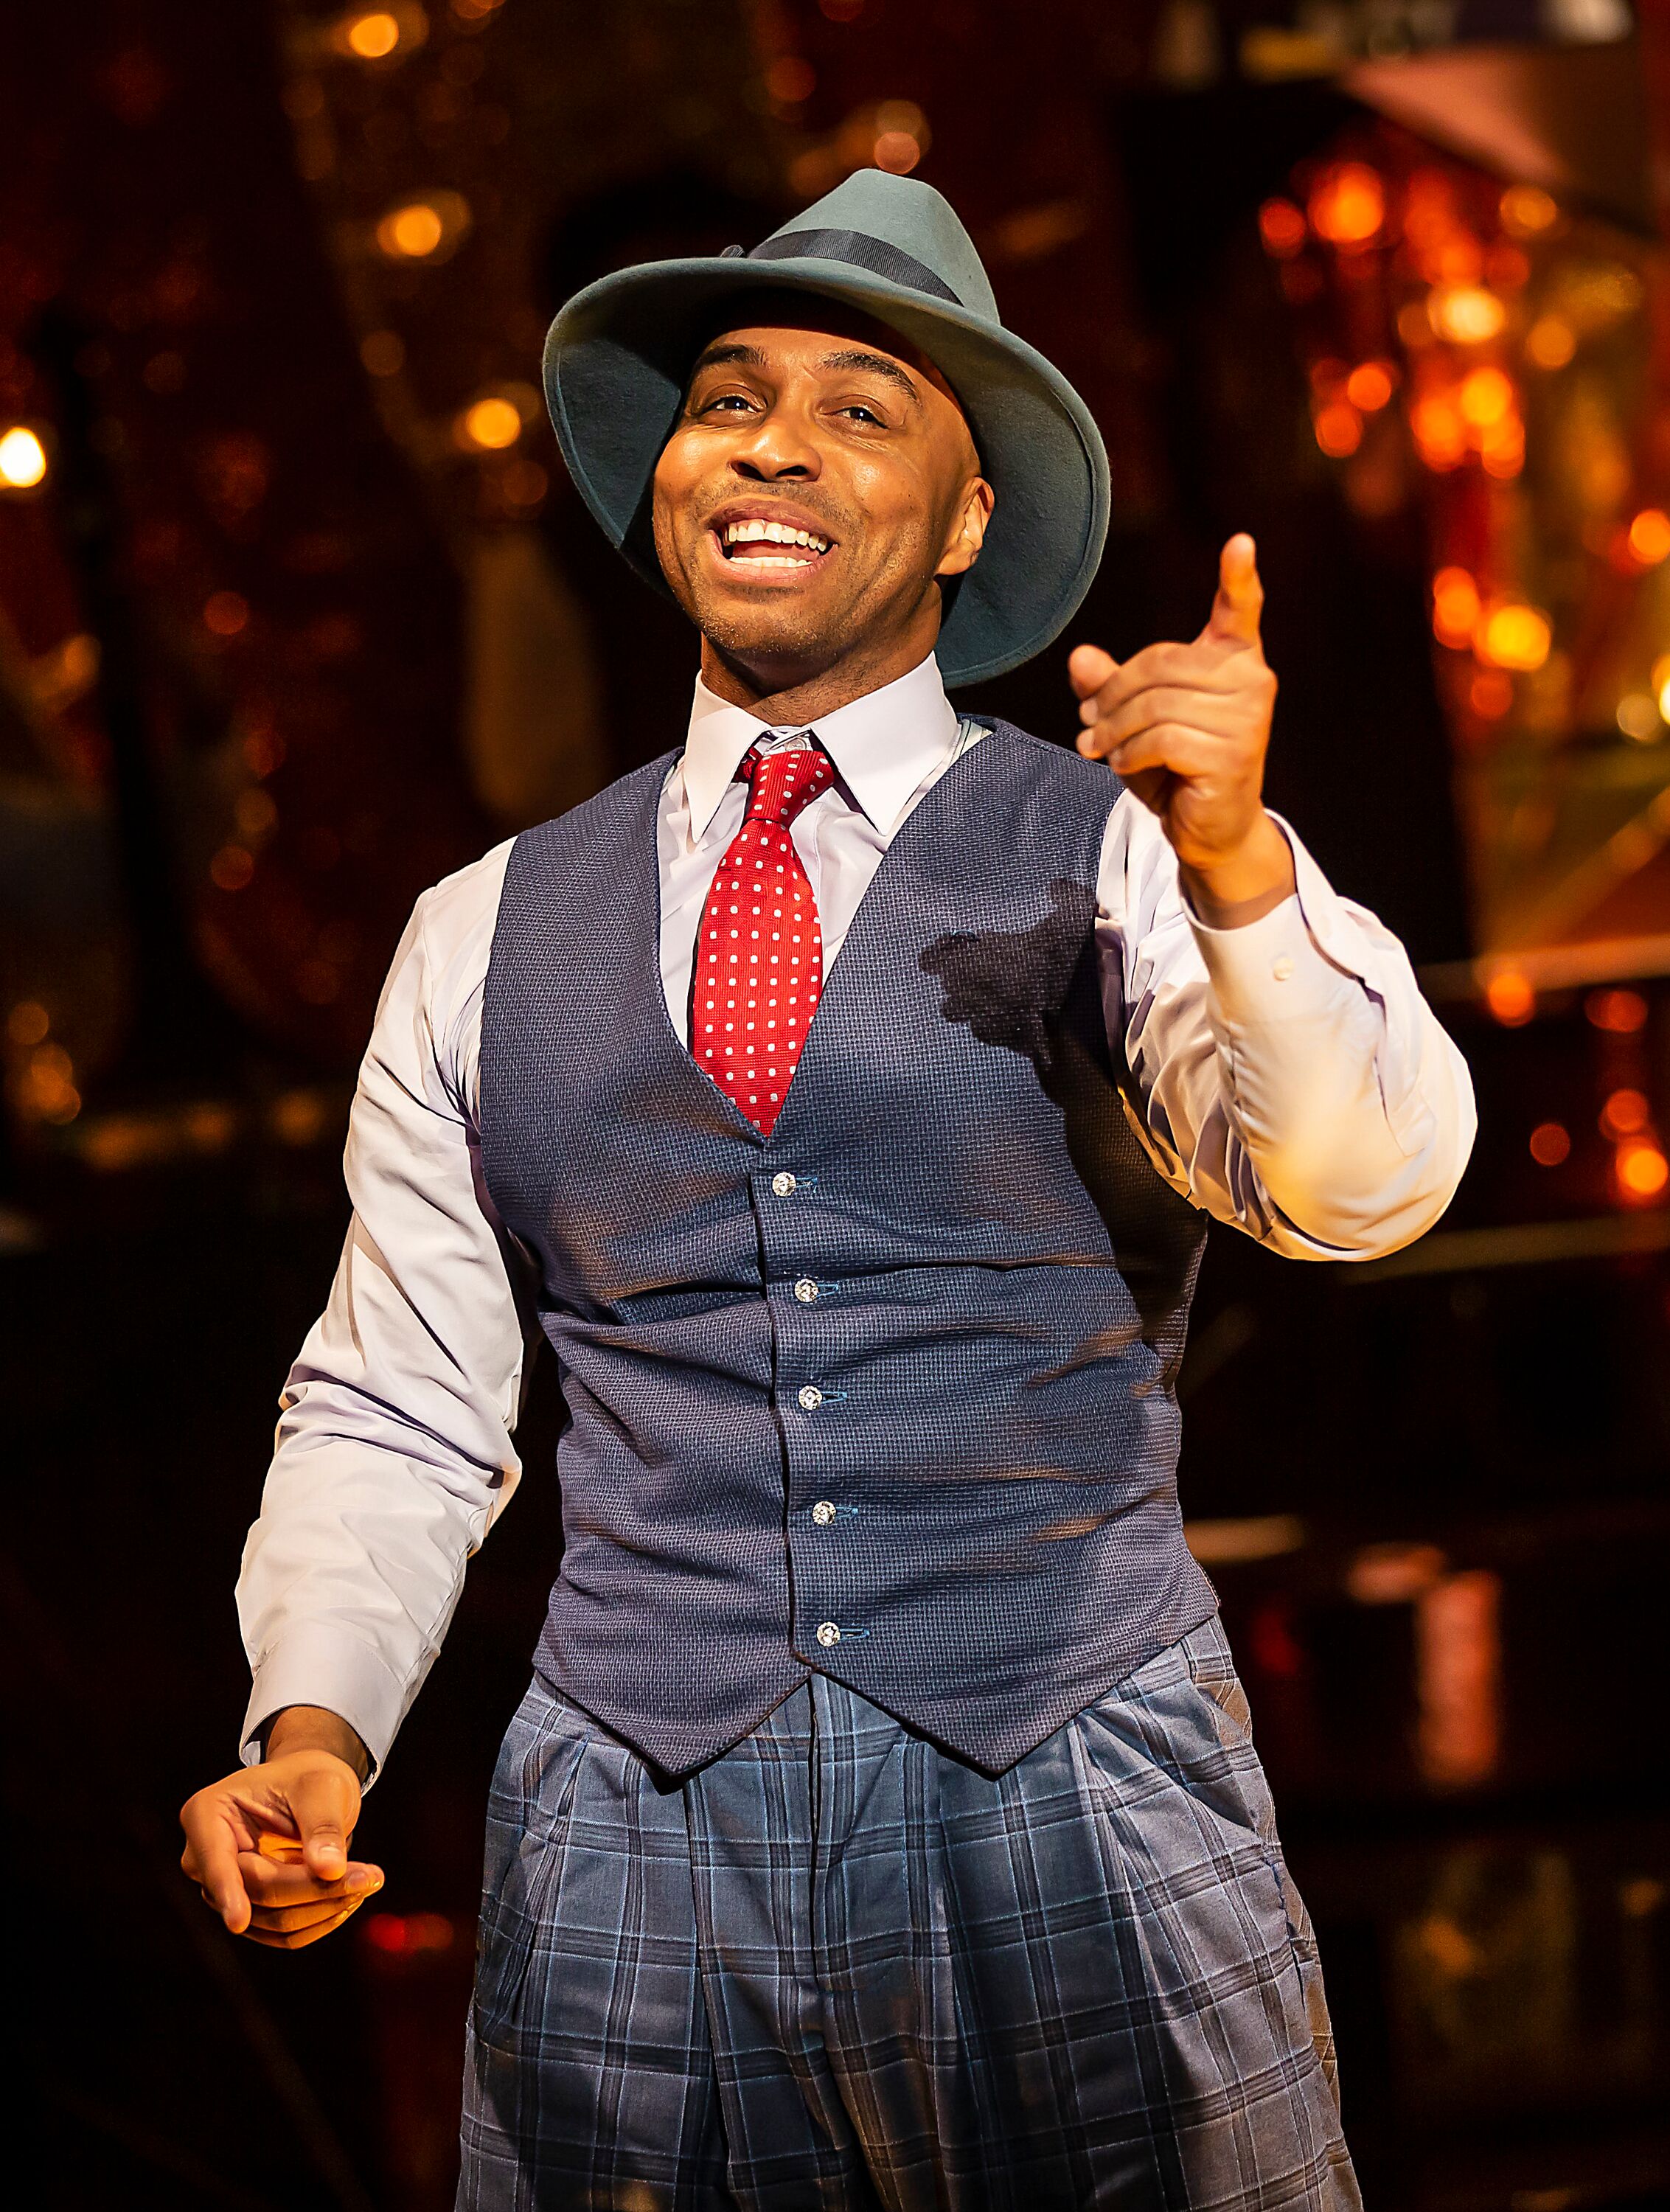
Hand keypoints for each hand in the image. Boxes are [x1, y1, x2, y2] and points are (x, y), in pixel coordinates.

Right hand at [179, 1707, 382, 1949]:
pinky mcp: (249, 1911)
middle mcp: (204, 1858)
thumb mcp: (322, 1786)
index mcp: (207, 1815)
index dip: (228, 1890)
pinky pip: (283, 1933)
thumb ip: (323, 1825)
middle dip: (314, 1890)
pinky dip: (320, 1919)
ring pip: (272, 1921)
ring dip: (324, 1908)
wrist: (310, 1790)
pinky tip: (350, 1895)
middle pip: (256, 1892)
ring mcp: (225, 1889)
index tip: (237, 1921)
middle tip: (371, 1876)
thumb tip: (329, 1869)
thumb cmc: (310, 1777)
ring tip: (369, 1879)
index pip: (216, 1861)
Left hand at [1068, 533, 1293, 925]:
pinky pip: (1161, 738)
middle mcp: (1251, 681)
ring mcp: (1247, 718)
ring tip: (1098, 746)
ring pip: (1155, 704)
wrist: (1210, 829)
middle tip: (1086, 720)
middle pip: (1161, 664)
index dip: (1239, 578)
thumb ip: (1111, 686)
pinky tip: (1123, 764)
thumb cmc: (1178, 766)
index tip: (1239, 542)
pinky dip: (1129, 753)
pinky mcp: (1231, 754)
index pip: (1240, 612)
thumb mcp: (1137, 721)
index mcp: (1235, 661)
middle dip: (1113, 694)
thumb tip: (1080, 657)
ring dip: (1114, 730)